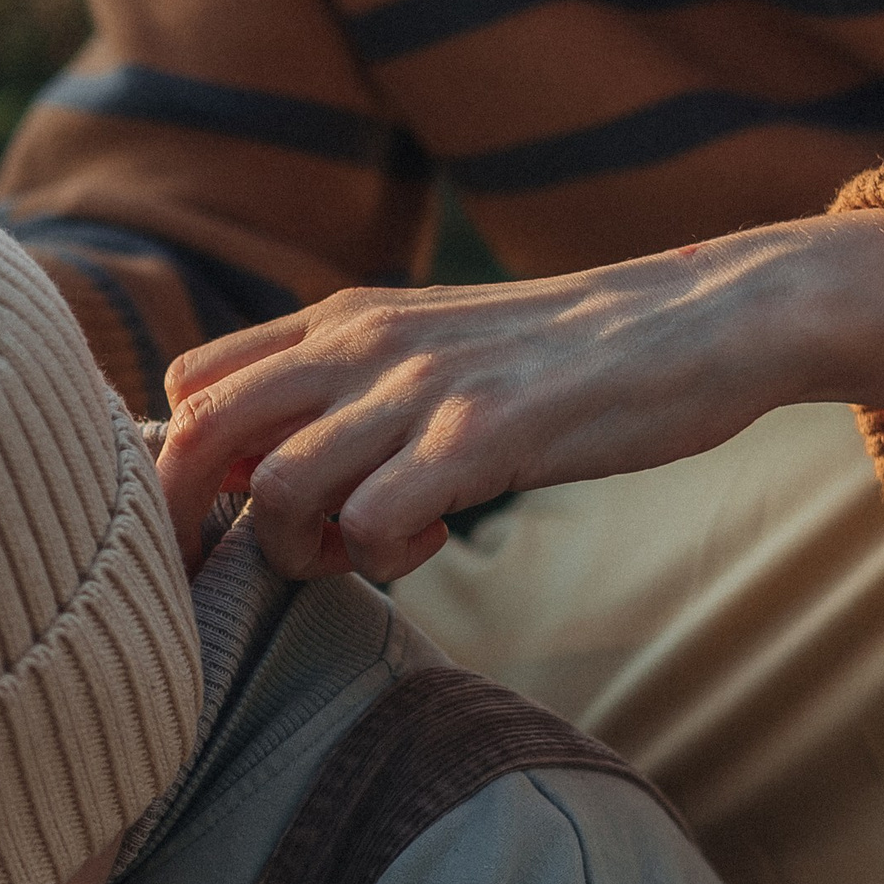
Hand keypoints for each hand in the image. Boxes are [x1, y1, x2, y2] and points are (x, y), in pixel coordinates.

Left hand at [159, 210, 883, 583]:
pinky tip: (432, 545)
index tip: (225, 529)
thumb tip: (270, 470)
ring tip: (370, 550)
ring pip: (279, 489)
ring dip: (305, 549)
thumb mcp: (436, 349)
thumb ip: (354, 389)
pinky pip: (373, 519)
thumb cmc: (567, 357)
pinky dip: (382, 558)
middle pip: (199, 437)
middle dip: (203, 526)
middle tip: (268, 566)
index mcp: (343, 323)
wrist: (702, 317)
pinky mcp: (487, 433)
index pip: (192, 389)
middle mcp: (362, 344)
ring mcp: (422, 388)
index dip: (182, 472)